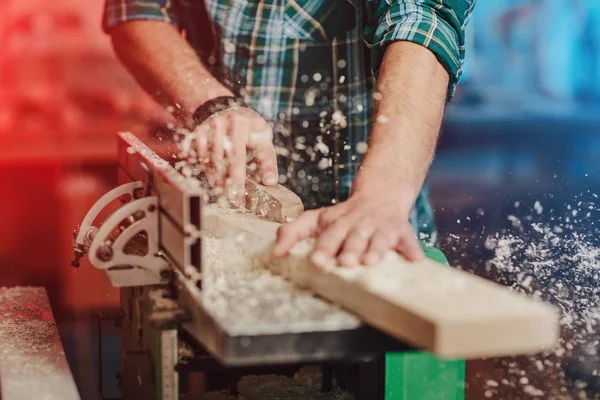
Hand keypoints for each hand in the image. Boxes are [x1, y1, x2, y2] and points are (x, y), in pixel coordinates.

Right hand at [195, 108, 277, 203]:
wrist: (222, 106)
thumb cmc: (247, 126)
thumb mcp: (262, 135)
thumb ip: (267, 157)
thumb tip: (271, 181)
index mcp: (244, 123)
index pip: (245, 155)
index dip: (251, 174)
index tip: (255, 190)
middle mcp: (226, 124)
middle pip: (228, 159)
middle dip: (232, 182)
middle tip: (236, 201)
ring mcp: (210, 128)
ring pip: (213, 160)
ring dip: (218, 180)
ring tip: (225, 196)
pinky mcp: (198, 133)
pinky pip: (201, 157)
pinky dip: (208, 172)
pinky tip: (214, 185)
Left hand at [272, 190, 424, 266]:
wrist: (381, 193)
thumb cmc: (344, 215)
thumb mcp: (317, 219)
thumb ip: (293, 232)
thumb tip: (275, 253)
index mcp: (338, 222)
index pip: (328, 235)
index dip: (323, 248)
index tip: (316, 261)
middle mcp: (359, 225)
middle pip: (354, 237)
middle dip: (350, 249)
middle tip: (345, 263)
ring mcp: (381, 227)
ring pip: (378, 239)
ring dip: (376, 249)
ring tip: (372, 261)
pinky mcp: (401, 232)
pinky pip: (408, 241)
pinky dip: (412, 250)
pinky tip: (414, 260)